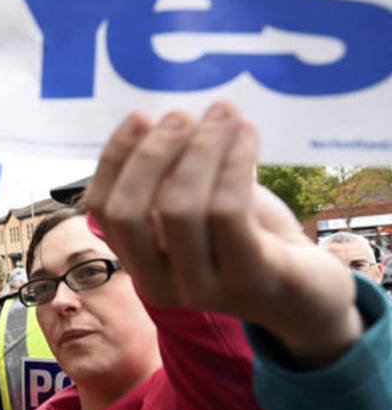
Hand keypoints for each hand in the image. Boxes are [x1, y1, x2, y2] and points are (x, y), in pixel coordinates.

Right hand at [83, 102, 359, 363]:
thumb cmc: (249, 241)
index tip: (139, 116)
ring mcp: (201, 289)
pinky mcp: (249, 279)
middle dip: (151, 154)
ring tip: (223, 114)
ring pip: (179, 209)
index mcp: (137, 263)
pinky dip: (234, 163)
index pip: (101, 209)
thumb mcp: (201, 209)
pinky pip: (228, 212)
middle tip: (181, 115)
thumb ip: (173, 179)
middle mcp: (157, 285)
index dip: (114, 158)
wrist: (308, 296)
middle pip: (128, 213)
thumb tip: (165, 120)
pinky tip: (247, 135)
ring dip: (200, 150)